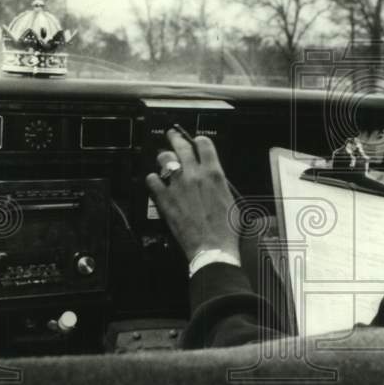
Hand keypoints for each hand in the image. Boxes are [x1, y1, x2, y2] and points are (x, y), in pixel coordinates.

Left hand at [145, 129, 239, 260]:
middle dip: (176, 138)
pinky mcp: (164, 199)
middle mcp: (194, 174)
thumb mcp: (231, 199)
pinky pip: (151, 180)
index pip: (203, 143)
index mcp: (214, 173)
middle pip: (180, 145)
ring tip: (164, 160)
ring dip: (164, 158)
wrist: (213, 248)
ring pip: (164, 158)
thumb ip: (219, 183)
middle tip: (172, 136)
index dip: (198, 141)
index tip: (196, 142)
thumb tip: (213, 179)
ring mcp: (177, 185)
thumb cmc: (226, 229)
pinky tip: (156, 182)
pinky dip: (153, 179)